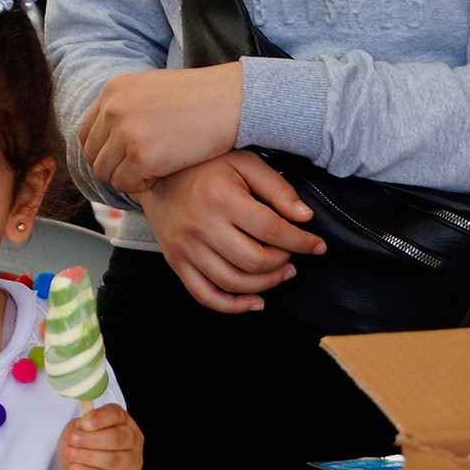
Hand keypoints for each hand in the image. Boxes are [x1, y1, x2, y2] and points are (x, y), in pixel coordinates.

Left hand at [61, 404, 143, 469]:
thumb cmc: (81, 452)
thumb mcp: (75, 432)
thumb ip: (80, 426)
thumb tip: (85, 425)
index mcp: (122, 422)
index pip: (117, 414)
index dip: (101, 418)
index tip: (84, 423)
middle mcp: (132, 441)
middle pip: (118, 437)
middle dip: (93, 439)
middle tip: (73, 440)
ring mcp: (131, 463)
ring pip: (113, 459)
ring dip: (87, 456)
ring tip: (70, 454)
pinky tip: (75, 468)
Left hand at [79, 65, 244, 194]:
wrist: (232, 100)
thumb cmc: (200, 98)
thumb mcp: (152, 90)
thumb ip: (125, 109)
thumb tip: (107, 141)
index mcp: (113, 90)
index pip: (86, 133)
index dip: (103, 151)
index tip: (122, 159)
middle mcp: (113, 109)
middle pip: (93, 156)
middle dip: (115, 167)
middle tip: (142, 169)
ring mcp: (126, 132)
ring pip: (107, 174)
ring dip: (129, 177)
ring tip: (155, 169)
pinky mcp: (142, 155)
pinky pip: (126, 185)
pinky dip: (143, 186)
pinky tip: (163, 173)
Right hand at [138, 152, 326, 312]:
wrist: (153, 172)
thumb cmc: (204, 165)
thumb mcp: (245, 163)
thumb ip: (277, 189)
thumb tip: (305, 218)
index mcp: (222, 198)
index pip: (272, 230)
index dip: (301, 242)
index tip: (317, 246)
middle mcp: (202, 226)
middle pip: (254, 261)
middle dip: (283, 263)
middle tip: (293, 258)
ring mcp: (186, 248)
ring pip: (233, 282)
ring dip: (265, 285)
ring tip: (280, 274)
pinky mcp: (176, 262)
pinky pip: (205, 295)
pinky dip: (232, 306)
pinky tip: (255, 302)